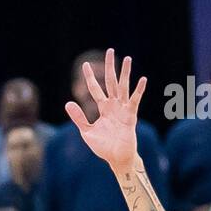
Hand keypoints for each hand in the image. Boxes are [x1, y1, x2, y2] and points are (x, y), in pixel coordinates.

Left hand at [65, 48, 145, 174]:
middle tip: (110, 51)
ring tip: (127, 59)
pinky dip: (139, 91)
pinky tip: (142, 79)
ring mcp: (123, 109)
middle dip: (110, 67)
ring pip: (123, 87)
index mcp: (103, 108)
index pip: (95, 89)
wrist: (117, 159)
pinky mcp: (131, 116)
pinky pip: (135, 101)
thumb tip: (68, 103)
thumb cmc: (103, 147)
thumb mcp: (87, 132)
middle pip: (110, 82)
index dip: (90, 78)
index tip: (85, 65)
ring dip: (125, 73)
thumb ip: (79, 118)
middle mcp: (113, 105)